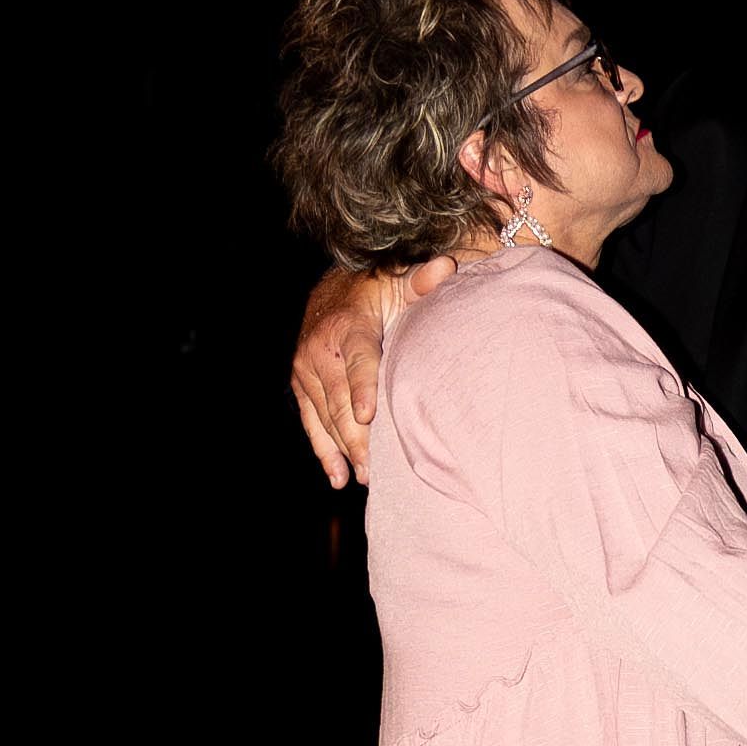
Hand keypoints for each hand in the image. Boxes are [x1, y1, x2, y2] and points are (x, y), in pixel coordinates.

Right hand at [290, 255, 459, 487]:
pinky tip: (338, 477)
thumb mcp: (400, 282)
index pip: (358, 361)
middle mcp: (320, 349)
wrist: (332, 292)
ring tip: (365, 477)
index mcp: (349, 327)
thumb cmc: (378, 292)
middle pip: (340, 401)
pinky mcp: (300, 385)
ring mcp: (306, 370)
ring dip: (345, 449)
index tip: (369, 416)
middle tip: (375, 469)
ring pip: (326, 417)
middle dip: (357, 437)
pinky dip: (324, 451)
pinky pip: (311, 422)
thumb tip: (446, 268)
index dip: (362, 388)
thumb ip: (422, 281)